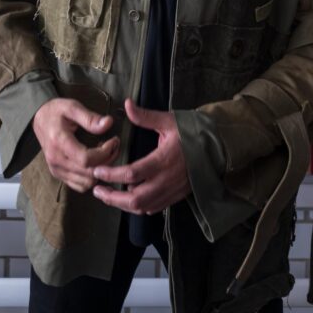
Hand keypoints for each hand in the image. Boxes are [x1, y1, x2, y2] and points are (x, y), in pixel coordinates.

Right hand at [32, 98, 119, 192]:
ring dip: (100, 171)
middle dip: (107, 161)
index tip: (113, 141)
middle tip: (114, 146)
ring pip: (86, 182)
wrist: (39, 118)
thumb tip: (108, 123)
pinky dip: (91, 178)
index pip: (86, 159)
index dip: (105, 153)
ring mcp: (56, 169)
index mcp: (59, 142)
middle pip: (88, 173)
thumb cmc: (56, 111)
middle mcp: (56, 160)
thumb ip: (90, 117)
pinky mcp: (58, 174)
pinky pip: (79, 185)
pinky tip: (95, 163)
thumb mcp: (72, 107)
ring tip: (105, 154)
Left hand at [92, 98, 190, 213]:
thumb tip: (126, 104)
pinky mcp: (176, 196)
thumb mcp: (168, 120)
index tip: (97, 172)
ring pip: (143, 207)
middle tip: (96, 190)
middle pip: (135, 199)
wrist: (216, 147)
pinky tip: (129, 200)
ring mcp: (172, 191)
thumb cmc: (191, 132)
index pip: (132, 173)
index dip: (112, 175)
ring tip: (108, 196)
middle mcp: (166, 180)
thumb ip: (145, 116)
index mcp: (163, 160)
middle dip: (112, 198)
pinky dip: (139, 207)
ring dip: (123, 205)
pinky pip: (154, 208)